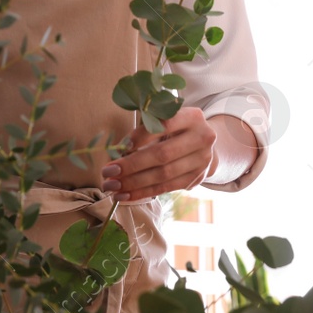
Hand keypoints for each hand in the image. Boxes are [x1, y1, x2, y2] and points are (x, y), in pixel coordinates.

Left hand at [100, 105, 217, 201]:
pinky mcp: (197, 178)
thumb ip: (146, 130)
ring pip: (163, 175)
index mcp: (192, 117)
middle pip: (163, 155)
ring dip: (134, 183)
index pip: (165, 125)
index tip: (121, 147)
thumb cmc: (176, 128)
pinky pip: (166, 188)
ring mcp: (202, 161)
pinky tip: (125, 195)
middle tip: (108, 172)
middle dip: (132, 165)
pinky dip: (143, 192)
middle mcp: (202, 138)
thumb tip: (119, 150)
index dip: (141, 136)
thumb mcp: (166, 120)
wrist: (204, 144)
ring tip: (112, 186)